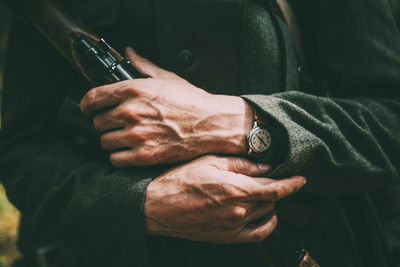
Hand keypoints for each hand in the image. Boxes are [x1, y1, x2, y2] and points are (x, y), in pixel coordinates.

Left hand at [80, 48, 253, 166]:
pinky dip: (120, 156)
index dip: (87, 105)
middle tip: (117, 123)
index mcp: (133, 90)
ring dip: (112, 140)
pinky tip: (130, 150)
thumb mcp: (166, 78)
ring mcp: (137, 135)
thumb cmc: (191, 101)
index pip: (92, 98)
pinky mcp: (144, 155)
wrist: (211, 124)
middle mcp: (131, 112)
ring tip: (125, 137)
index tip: (89, 108)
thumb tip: (129, 52)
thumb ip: (143, 65)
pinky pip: (115, 159)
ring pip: (105, 142)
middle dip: (105, 123)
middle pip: (97, 122)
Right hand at [144, 155, 305, 243]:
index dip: (292, 184)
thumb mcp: (209, 161)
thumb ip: (240, 164)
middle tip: (264, 178)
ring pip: (266, 214)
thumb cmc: (179, 180)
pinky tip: (263, 214)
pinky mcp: (227, 237)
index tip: (302, 180)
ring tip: (259, 193)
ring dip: (269, 203)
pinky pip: (259, 234)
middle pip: (271, 200)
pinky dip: (267, 223)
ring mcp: (233, 227)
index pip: (276, 188)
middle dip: (273, 188)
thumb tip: (265, 166)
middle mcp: (238, 211)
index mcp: (235, 189)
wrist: (157, 207)